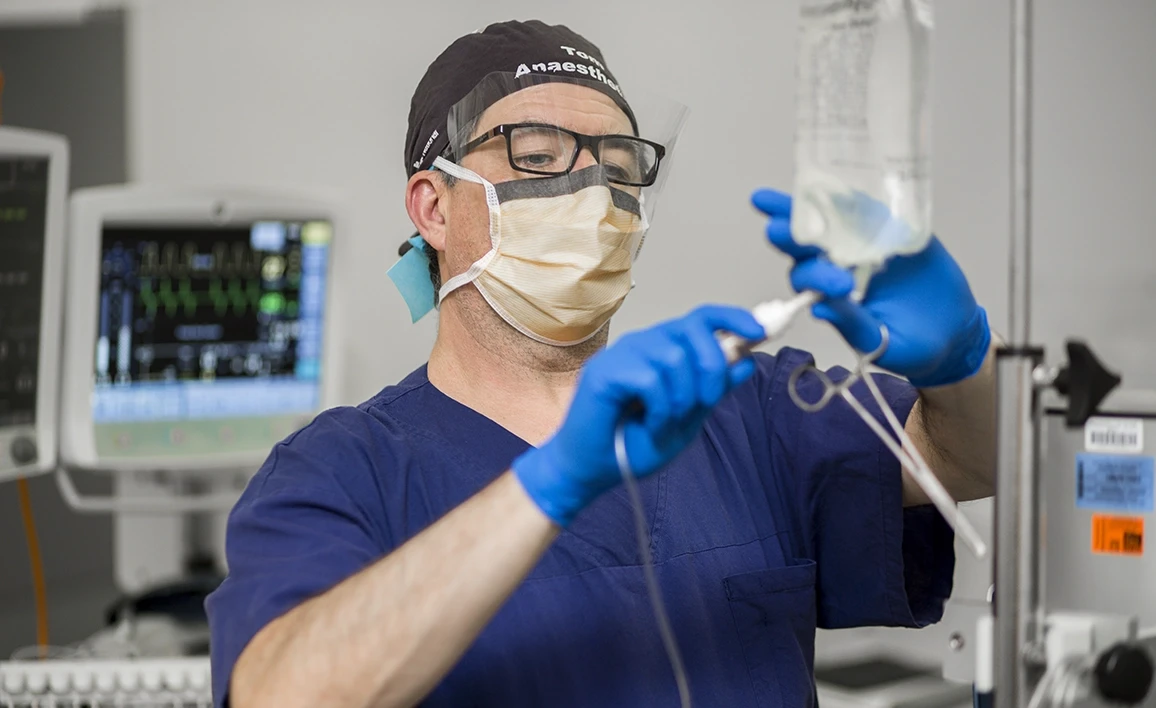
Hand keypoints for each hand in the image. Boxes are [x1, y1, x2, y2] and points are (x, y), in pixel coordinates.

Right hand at [512, 306, 764, 526]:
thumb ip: (713, 390)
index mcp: (663, 349)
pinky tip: (649, 426)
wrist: (590, 471)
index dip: (733, 318)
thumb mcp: (687, 418)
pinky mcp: (606, 370)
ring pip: (675, 357)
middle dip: (712, 369)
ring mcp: (623, 353)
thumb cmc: (631, 444)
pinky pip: (651, 379)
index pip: (702, 318)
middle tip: (702, 404)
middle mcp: (644, 343)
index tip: (760, 331)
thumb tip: (745, 360)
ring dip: (682, 400)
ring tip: (665, 423)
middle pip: (695, 330)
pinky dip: (660, 410)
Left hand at [751, 188, 990, 387]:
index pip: (808, 279)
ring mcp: (863, 244)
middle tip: (775, 228)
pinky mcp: (893, 230)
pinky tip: (839, 179)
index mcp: (829, 294)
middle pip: (807, 246)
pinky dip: (857, 197)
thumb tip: (819, 309)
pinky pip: (871, 210)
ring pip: (832, 221)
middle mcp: (838, 265)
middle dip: (790, 235)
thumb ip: (853, 324)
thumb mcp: (881, 342)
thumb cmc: (909, 344)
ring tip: (796, 187)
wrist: (953, 330)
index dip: (814, 277)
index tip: (841, 285)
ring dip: (813, 205)